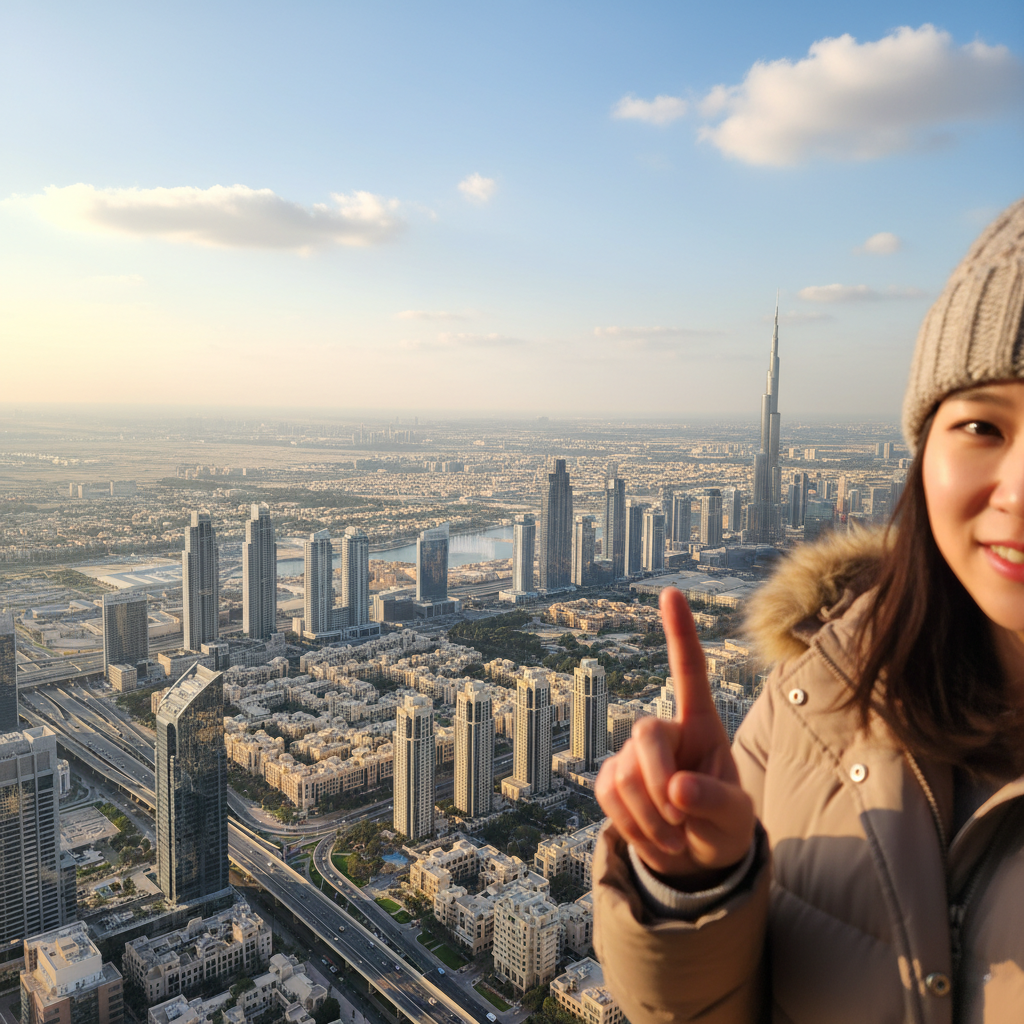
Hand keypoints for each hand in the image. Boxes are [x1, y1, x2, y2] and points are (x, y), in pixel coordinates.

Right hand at [595, 587, 754, 880]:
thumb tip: (677, 789)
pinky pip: (607, 795)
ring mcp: (633, 753)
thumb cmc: (723, 826)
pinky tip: (654, 837)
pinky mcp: (610, 777)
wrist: (693, 860)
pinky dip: (633, 825)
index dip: (680, 633)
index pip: (690, 672)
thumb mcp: (735, 818)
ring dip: (651, 817)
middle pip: (646, 734)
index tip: (671, 592)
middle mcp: (664, 730)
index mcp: (701, 724)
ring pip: (624, 773)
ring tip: (676, 836)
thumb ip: (715, 801)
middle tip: (681, 822)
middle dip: (659, 782)